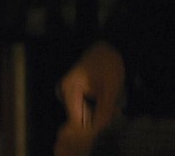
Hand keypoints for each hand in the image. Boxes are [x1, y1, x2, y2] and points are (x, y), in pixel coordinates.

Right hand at [54, 41, 124, 155]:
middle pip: (79, 116)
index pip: (77, 120)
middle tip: (110, 107)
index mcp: (69, 90)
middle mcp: (64, 91)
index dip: (93, 123)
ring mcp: (67, 91)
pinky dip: (94, 106)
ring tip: (108, 100)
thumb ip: (104, 110)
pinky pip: (82, 105)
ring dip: (96, 111)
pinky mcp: (73, 90)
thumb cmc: (109, 64)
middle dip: (95, 116)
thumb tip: (99, 128)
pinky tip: (103, 98)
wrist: (110, 47)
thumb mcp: (110, 88)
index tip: (106, 116)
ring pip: (82, 112)